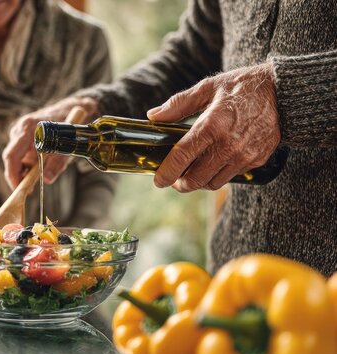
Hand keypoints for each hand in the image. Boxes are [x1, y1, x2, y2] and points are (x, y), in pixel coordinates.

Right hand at [2, 97, 98, 188]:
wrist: (70, 110)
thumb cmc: (69, 127)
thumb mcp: (68, 146)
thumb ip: (57, 163)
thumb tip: (47, 180)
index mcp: (29, 128)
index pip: (12, 155)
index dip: (12, 175)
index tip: (20, 190)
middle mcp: (20, 129)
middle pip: (10, 158)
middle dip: (17, 176)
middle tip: (29, 191)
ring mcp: (19, 132)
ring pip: (15, 158)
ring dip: (23, 171)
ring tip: (37, 178)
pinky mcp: (21, 137)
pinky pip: (20, 155)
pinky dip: (26, 166)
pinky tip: (36, 170)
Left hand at [146, 63, 280, 191]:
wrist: (283, 92)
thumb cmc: (241, 86)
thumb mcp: (207, 88)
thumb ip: (178, 105)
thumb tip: (153, 116)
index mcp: (212, 125)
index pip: (182, 157)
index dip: (167, 172)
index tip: (158, 180)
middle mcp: (228, 145)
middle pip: (196, 179)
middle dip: (180, 183)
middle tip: (174, 178)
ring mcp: (244, 155)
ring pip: (213, 183)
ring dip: (199, 181)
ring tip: (192, 172)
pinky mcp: (257, 160)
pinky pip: (231, 177)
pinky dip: (218, 175)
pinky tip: (214, 163)